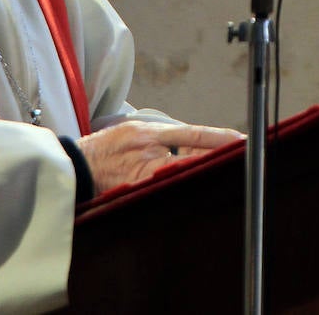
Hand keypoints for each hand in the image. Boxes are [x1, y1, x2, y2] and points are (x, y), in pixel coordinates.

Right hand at [76, 121, 242, 192]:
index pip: (194, 134)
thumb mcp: (133, 130)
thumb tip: (195, 143)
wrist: (74, 166)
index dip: (221, 137)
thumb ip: (163, 136)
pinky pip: (164, 188)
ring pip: (183, 172)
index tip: (242, 140)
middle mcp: (148, 149)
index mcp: (149, 131)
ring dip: (204, 172)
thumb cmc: (105, 149)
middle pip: (193, 155)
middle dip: (218, 157)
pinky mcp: (136, 188)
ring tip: (227, 173)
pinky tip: (198, 189)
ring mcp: (142, 171)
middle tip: (244, 159)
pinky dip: (182, 186)